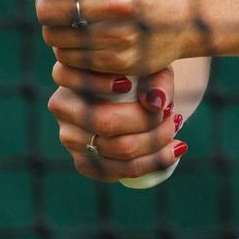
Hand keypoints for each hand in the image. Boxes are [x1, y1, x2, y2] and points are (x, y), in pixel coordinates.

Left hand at [19, 0, 198, 77]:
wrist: (192, 13)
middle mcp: (117, 3)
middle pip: (49, 10)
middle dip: (45, 5)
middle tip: (56, 2)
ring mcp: (119, 36)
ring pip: (56, 39)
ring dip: (57, 30)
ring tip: (74, 21)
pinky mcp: (120, 62)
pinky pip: (72, 61)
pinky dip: (72, 50)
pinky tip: (87, 39)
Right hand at [44, 59, 187, 182]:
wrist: (143, 94)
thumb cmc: (144, 74)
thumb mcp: (153, 67)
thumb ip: (158, 80)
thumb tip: (155, 103)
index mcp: (69, 74)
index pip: (70, 78)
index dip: (97, 83)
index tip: (127, 84)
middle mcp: (62, 106)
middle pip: (106, 122)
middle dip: (147, 121)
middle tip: (173, 112)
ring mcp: (70, 138)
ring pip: (117, 150)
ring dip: (156, 142)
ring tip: (177, 125)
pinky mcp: (84, 162)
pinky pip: (118, 171)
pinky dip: (152, 162)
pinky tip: (176, 148)